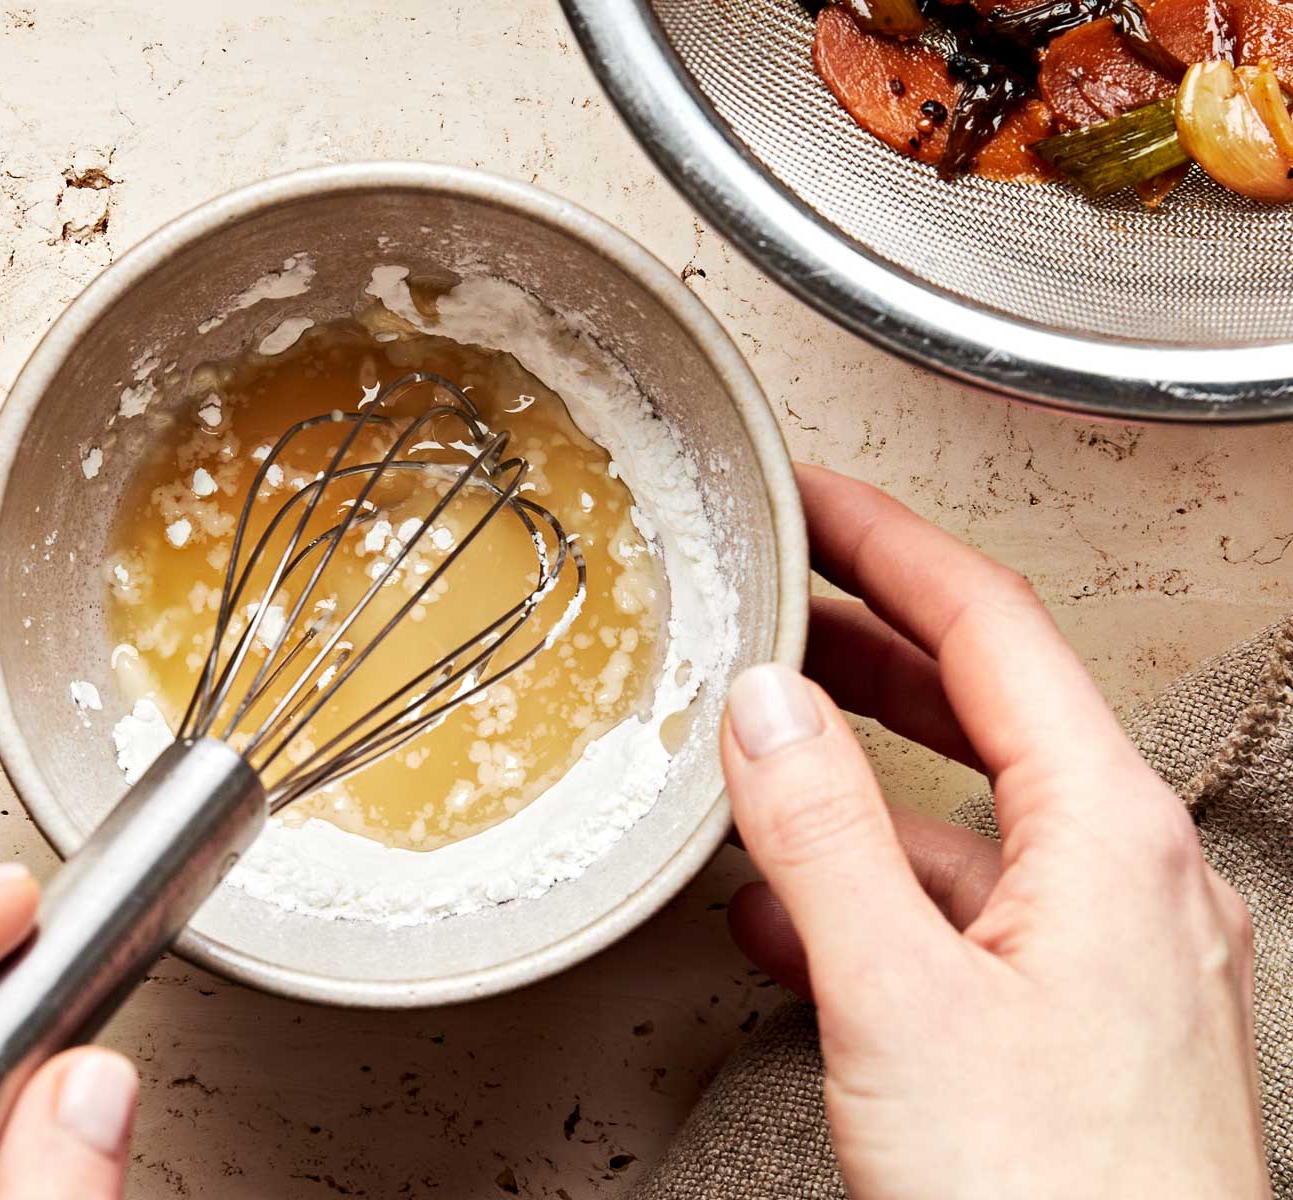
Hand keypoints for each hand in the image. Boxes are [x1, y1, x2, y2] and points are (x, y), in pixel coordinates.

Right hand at [721, 464, 1266, 1198]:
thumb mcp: (902, 999)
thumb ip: (824, 835)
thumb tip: (765, 703)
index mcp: (1112, 832)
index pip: (992, 626)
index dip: (890, 543)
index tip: (813, 496)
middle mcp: (1127, 874)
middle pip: (985, 702)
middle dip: (867, 639)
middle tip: (775, 591)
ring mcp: (1107, 950)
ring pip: (965, 812)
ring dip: (855, 770)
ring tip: (756, 738)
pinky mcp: (1072, 1020)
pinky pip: (963, 910)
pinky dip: (871, 884)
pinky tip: (786, 909)